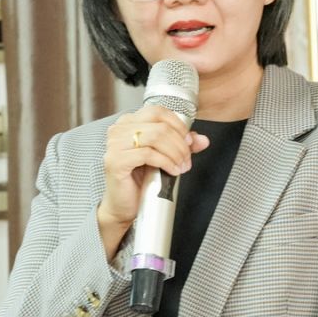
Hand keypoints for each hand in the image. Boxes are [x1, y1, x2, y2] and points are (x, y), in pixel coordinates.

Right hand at [97, 105, 209, 257]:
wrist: (123, 204)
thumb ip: (181, 145)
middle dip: (180, 143)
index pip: (158, 112)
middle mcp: (119, 129)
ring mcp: (115, 144)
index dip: (178, 125)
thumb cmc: (139, 180)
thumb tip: (203, 140)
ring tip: (182, 166)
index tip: (189, 141)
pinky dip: (166, 162)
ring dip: (175, 153)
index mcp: (129, 122)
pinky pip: (148, 154)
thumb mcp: (164, 156)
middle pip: (159, 125)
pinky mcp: (116, 161)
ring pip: (156, 137)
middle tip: (187, 158)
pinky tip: (172, 171)